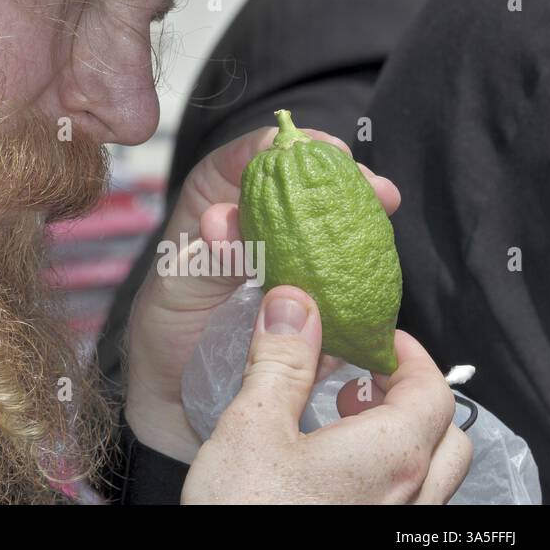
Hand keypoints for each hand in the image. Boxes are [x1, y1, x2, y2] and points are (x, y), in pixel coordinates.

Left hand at [123, 124, 400, 460]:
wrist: (181, 406)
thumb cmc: (166, 339)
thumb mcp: (174, 293)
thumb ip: (203, 258)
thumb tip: (228, 223)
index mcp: (210, 213)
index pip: (237, 164)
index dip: (268, 147)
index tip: (297, 143)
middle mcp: (252, 231)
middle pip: (295, 186)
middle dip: (331, 173)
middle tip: (361, 176)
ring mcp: (288, 264)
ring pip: (326, 222)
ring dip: (356, 209)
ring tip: (383, 201)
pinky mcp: (313, 301)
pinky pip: (342, 274)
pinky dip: (365, 265)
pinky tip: (382, 255)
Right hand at [179, 287, 471, 502]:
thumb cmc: (245, 510)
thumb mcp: (253, 423)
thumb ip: (282, 361)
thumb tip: (295, 303)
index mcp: (392, 454)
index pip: (432, 389)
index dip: (406, 353)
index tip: (374, 336)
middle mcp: (410, 497)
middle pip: (446, 433)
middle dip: (411, 394)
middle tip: (364, 375)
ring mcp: (397, 530)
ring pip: (431, 474)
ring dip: (402, 436)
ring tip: (346, 418)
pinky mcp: (376, 548)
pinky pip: (406, 502)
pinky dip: (387, 472)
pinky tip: (332, 468)